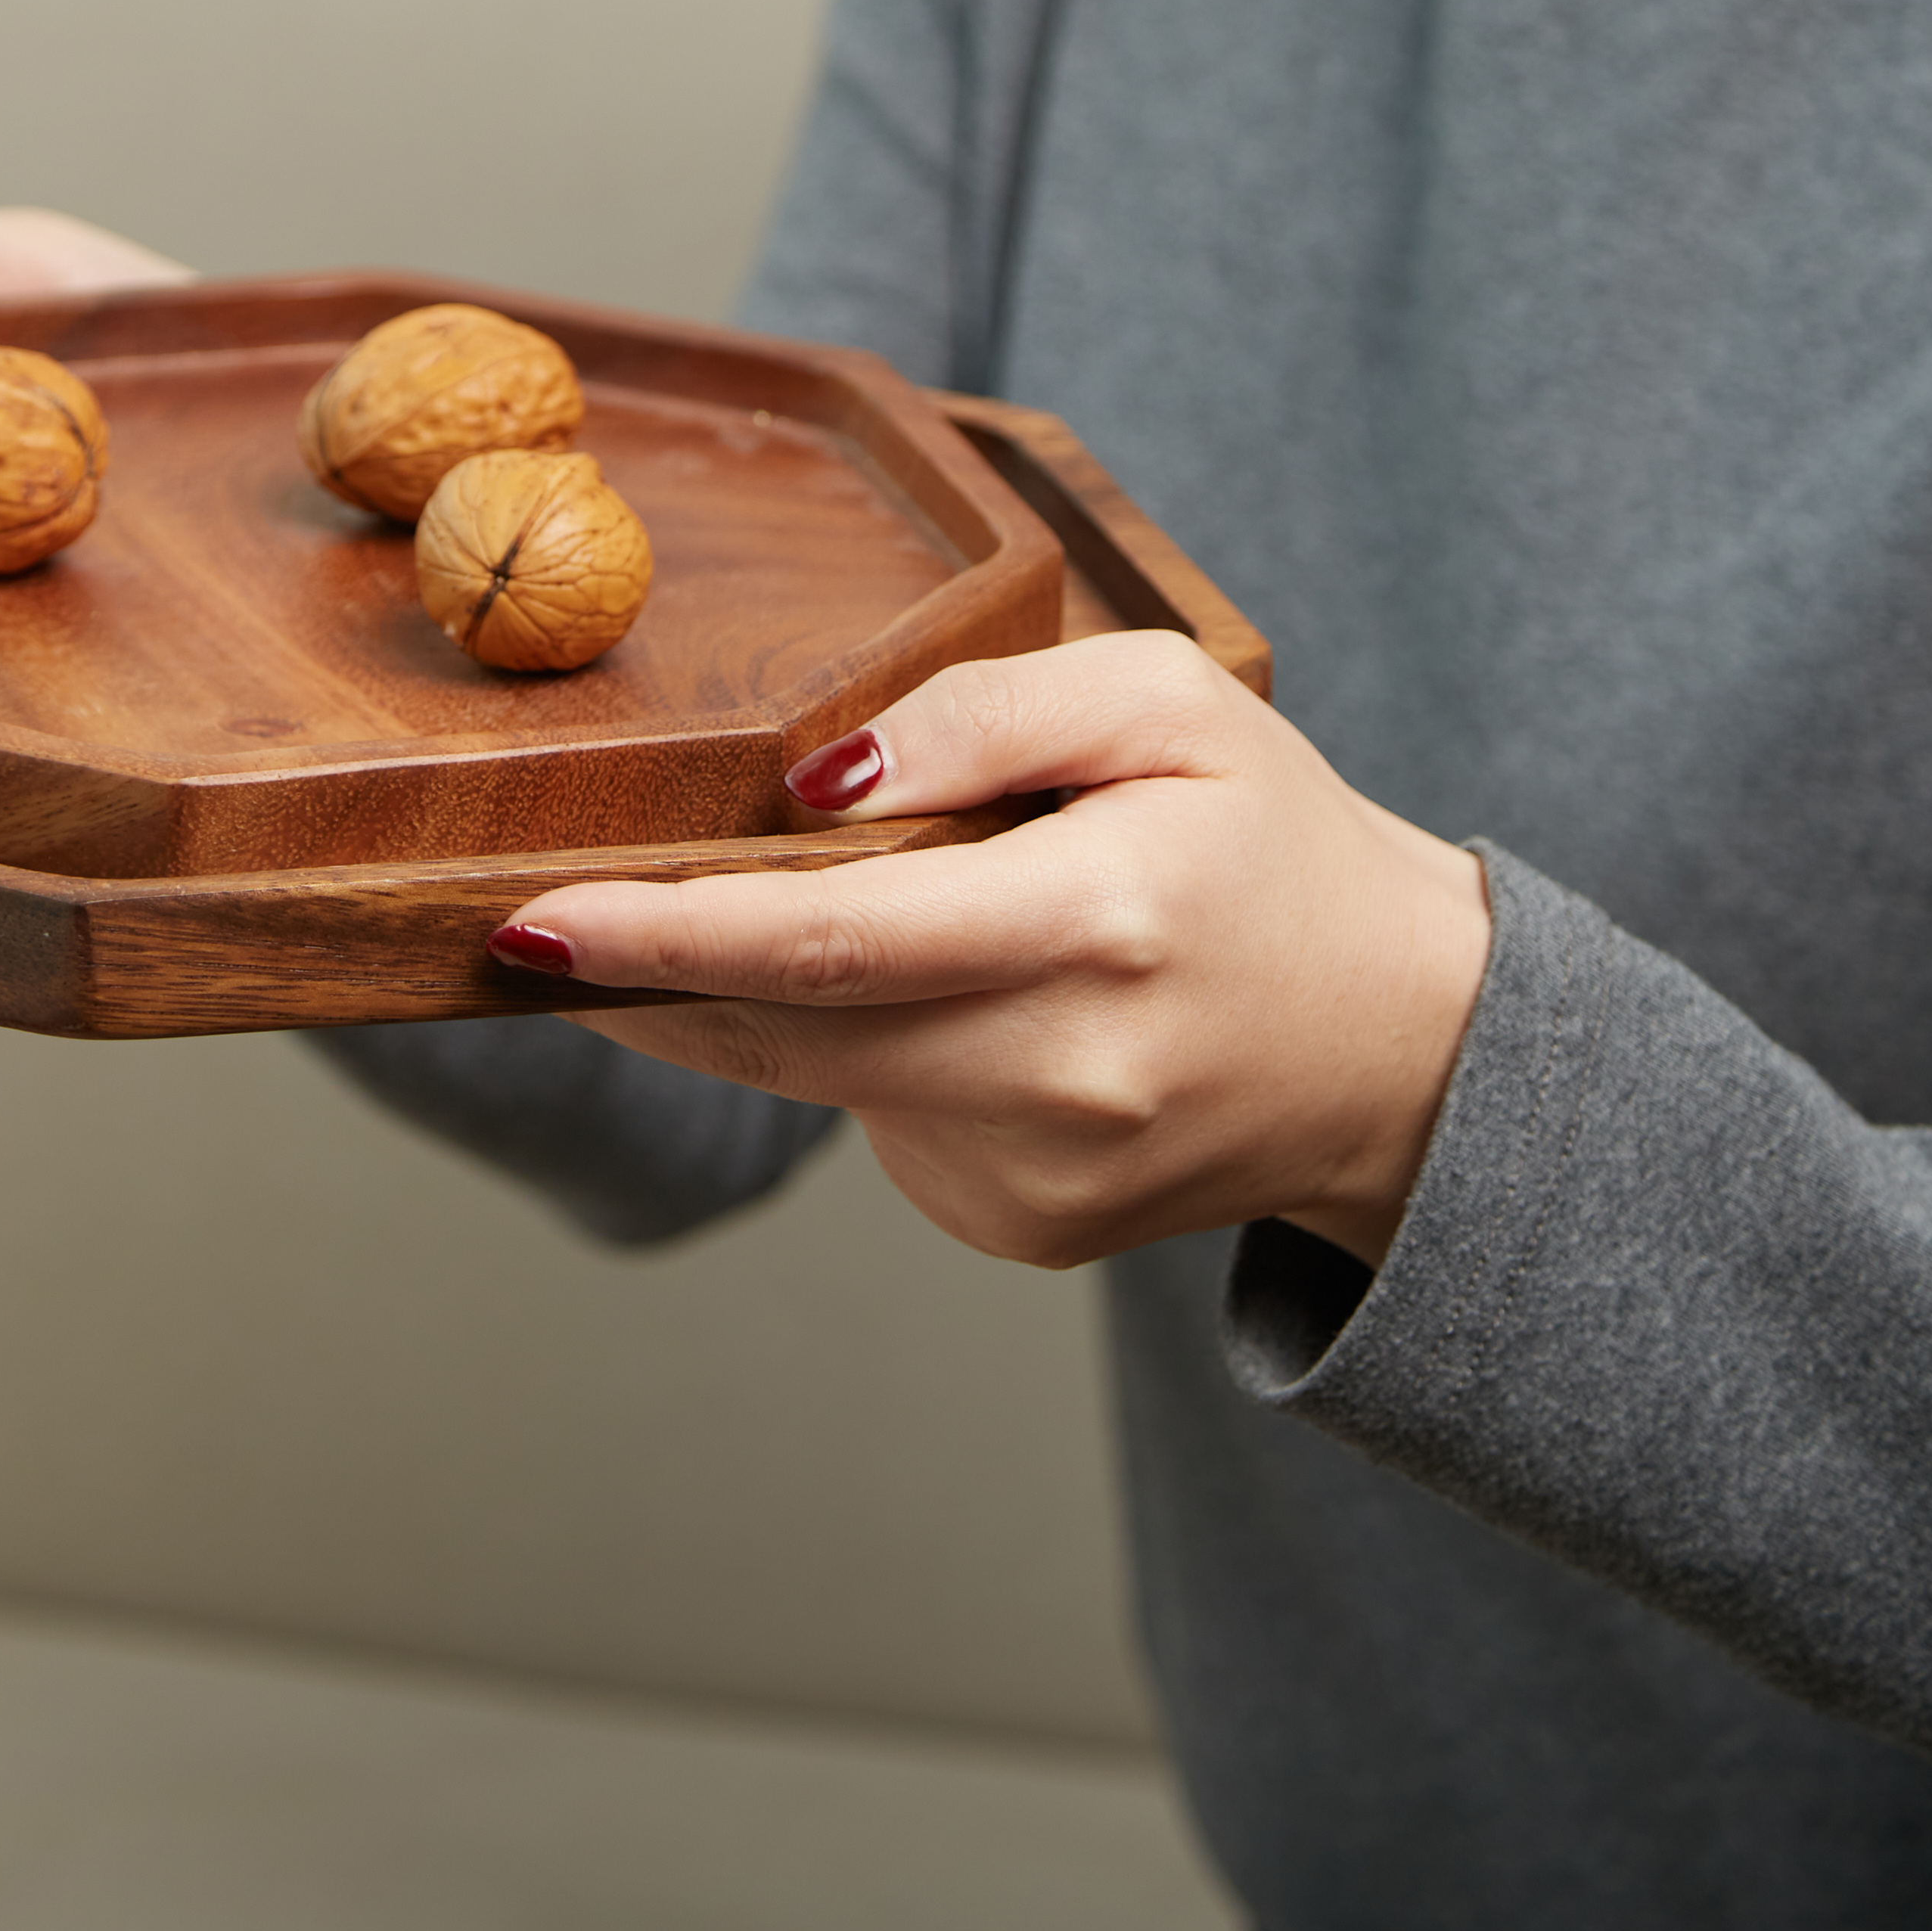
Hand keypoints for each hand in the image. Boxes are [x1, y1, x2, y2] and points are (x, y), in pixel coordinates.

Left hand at [488, 632, 1490, 1271]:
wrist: (1403, 1047)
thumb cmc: (1274, 849)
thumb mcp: (1173, 703)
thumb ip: (986, 713)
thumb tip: (812, 781)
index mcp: (1099, 922)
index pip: (829, 938)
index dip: (660, 936)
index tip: (528, 921)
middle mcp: (1063, 1072)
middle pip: (784, 1024)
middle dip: (650, 974)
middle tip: (560, 915)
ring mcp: (1039, 1174)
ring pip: (814, 1077)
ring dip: (767, 1000)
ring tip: (870, 919)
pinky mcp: (1022, 1227)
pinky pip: (878, 1124)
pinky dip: (865, 1055)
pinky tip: (964, 1010)